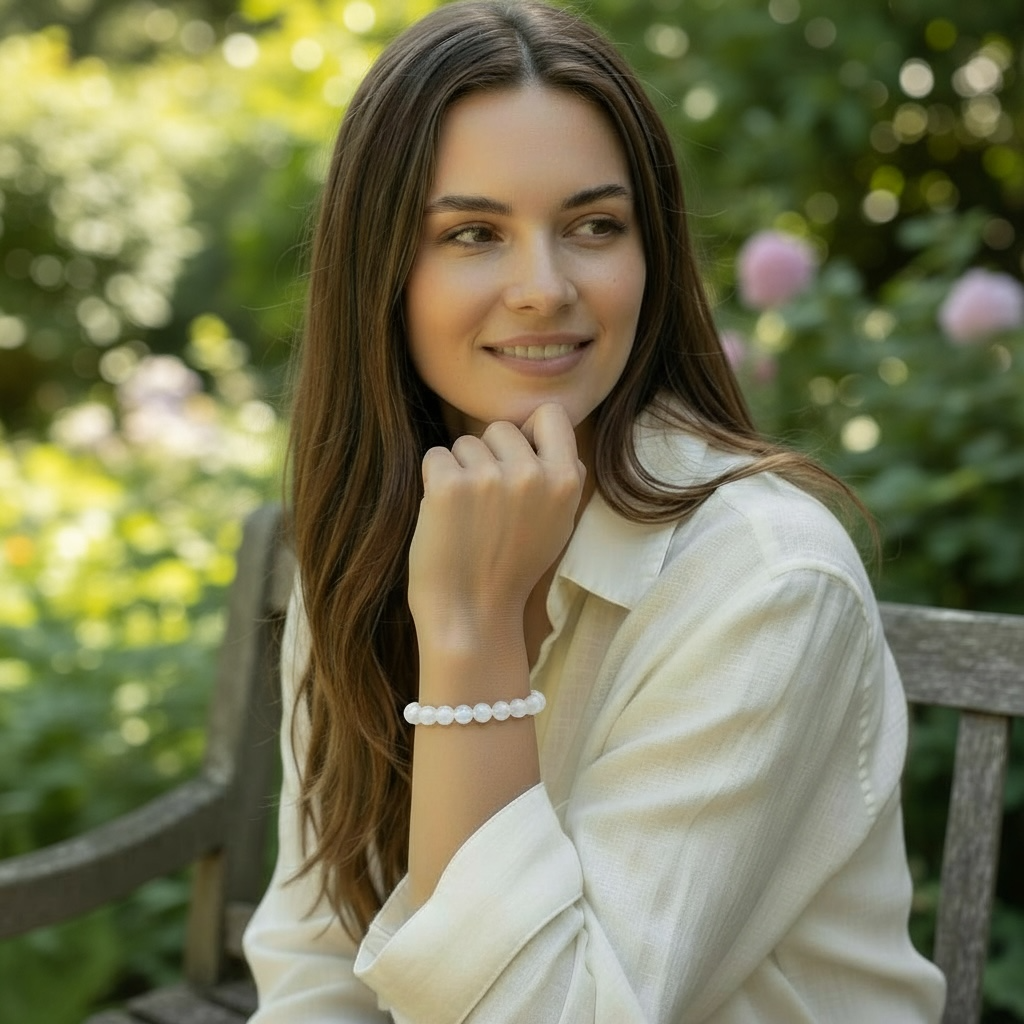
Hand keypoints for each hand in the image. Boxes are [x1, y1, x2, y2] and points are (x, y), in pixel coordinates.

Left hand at [407, 403, 585, 643]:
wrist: (472, 614)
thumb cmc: (512, 570)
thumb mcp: (559, 525)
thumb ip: (561, 478)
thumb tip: (549, 435)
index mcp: (566, 480)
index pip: (551, 414)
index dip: (530, 432)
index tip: (517, 460)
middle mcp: (532, 473)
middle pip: (500, 428)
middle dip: (488, 456)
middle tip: (486, 503)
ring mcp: (490, 477)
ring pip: (465, 443)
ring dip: (459, 470)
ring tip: (466, 515)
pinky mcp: (449, 485)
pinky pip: (435, 457)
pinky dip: (433, 481)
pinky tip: (443, 515)